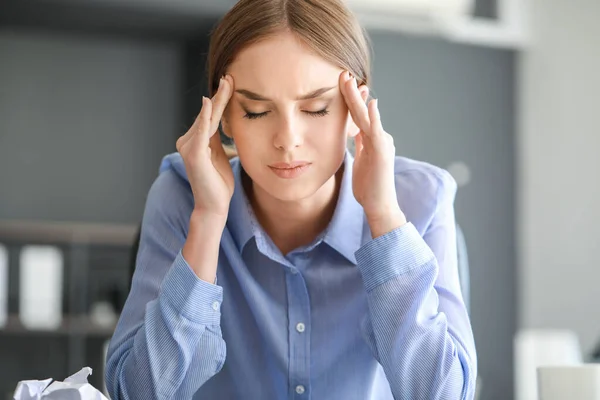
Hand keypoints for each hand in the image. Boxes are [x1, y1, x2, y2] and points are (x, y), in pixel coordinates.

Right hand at [176, 75, 234, 217]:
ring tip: (227, 83)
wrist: (214, 205)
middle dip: (220, 95)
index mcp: (196, 141)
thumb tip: (223, 123)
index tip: (230, 82)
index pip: (211, 116)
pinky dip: (205, 116)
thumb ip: (217, 140)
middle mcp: (188, 141)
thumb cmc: (218, 183)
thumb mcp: (220, 156)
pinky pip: (201, 131)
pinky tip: (209, 102)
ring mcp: (189, 147)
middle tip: (230, 76)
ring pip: (207, 119)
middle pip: (208, 114)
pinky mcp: (193, 154)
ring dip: (217, 100)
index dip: (220, 99)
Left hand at [339, 71, 405, 234]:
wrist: (379, 205)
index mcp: (371, 139)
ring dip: (357, 99)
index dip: (350, 99)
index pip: (358, 115)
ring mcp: (382, 144)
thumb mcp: (361, 161)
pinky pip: (377, 133)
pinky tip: (370, 104)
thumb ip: (360, 145)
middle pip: (361, 111)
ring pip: (366, 117)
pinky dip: (374, 118)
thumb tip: (355, 132)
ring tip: (350, 81)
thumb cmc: (369, 186)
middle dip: (351, 92)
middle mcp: (379, 137)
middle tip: (342, 73)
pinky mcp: (382, 153)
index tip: (342, 82)